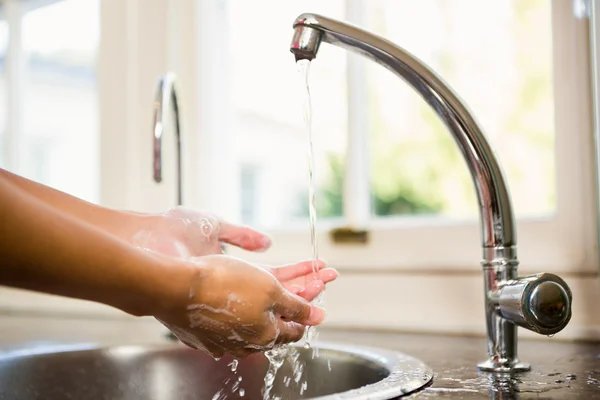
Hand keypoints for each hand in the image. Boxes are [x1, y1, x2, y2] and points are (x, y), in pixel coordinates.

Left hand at [128, 206, 338, 301]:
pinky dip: (286, 301)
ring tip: (326, 283)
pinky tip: (304, 298)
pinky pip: (262, 304)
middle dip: (307, 283)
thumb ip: (243, 236)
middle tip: (331, 278)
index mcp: (232, 269)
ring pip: (275, 300)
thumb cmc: (174, 232)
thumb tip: (267, 243)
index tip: (319, 267)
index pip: (274, 275)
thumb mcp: (216, 226)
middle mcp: (234, 288)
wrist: (148, 242)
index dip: (298, 271)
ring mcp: (230, 297)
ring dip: (303, 292)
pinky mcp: (224, 301)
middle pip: (279, 290)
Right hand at [156, 254, 324, 358]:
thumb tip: (319, 317)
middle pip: (272, 326)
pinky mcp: (202, 332)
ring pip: (249, 322)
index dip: (305, 310)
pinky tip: (232, 292)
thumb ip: (297, 306)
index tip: (311, 291)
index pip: (294, 330)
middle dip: (287, 304)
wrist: (176, 287)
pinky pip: (227, 320)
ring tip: (262, 284)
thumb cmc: (224, 285)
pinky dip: (236, 307)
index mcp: (264, 337)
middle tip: (292, 283)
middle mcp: (243, 345)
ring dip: (260, 304)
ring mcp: (220, 341)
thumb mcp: (271, 290)